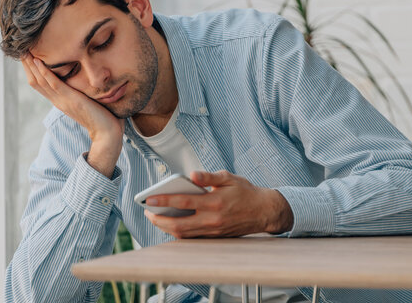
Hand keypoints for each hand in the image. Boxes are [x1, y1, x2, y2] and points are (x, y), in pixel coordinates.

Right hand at [22, 53, 123, 176]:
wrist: (107, 133)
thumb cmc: (103, 117)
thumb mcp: (87, 101)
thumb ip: (82, 92)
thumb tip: (86, 79)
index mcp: (60, 101)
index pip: (40, 85)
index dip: (32, 71)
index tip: (27, 56)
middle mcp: (58, 101)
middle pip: (36, 82)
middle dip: (27, 66)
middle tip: (20, 50)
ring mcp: (63, 101)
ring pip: (40, 81)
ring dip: (31, 66)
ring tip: (25, 51)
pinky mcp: (71, 100)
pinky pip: (54, 84)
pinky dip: (45, 72)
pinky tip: (38, 61)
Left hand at [144, 170, 293, 237]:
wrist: (264, 211)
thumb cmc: (245, 192)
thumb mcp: (229, 178)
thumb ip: (209, 176)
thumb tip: (192, 174)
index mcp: (214, 202)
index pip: (183, 202)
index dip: (163, 200)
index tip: (148, 198)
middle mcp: (212, 220)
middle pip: (178, 225)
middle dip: (159, 220)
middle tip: (147, 212)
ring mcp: (213, 231)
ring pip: (183, 234)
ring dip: (166, 227)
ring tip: (155, 217)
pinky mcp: (214, 237)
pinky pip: (192, 237)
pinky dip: (178, 232)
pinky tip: (170, 224)